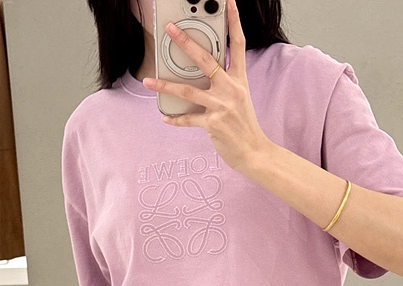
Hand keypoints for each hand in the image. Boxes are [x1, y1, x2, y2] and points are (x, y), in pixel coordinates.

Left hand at [142, 0, 270, 173]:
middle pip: (205, 59)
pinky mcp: (213, 124)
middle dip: (185, 42)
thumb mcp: (240, 99)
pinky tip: (165, 117)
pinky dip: (175, 119)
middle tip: (170, 29)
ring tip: (148, 81)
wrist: (254, 152)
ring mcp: (222, 106)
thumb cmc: (244, 126)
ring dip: (165, 85)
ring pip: (187, 90)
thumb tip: (200, 75)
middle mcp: (231, 89)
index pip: (238, 44)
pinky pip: (188, 119)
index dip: (234, 22)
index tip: (228, 2)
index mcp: (239, 80)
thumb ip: (224, 84)